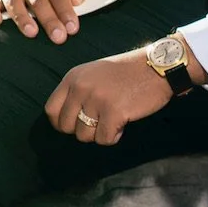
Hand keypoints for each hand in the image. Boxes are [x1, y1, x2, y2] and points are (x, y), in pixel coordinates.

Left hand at [45, 49, 175, 144]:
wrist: (156, 66)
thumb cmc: (126, 72)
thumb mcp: (93, 74)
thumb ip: (77, 91)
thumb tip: (64, 121)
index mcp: (73, 78)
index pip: (51, 110)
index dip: (61, 123)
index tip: (74, 125)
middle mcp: (81, 88)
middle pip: (66, 127)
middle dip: (83, 130)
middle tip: (99, 123)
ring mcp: (96, 100)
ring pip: (85, 136)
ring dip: (100, 133)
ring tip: (114, 119)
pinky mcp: (114, 112)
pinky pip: (104, 139)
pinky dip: (114, 136)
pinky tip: (123, 123)